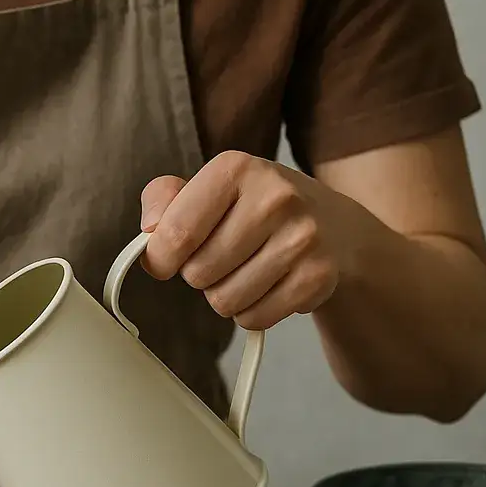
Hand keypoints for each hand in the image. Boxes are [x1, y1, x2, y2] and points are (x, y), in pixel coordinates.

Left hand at [140, 151, 366, 329]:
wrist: (335, 228)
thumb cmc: (252, 210)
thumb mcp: (208, 188)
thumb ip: (163, 199)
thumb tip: (150, 230)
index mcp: (236, 169)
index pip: (175, 233)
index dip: (160, 259)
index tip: (166, 259)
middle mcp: (275, 197)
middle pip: (198, 274)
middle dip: (200, 275)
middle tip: (223, 258)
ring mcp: (302, 237)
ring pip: (225, 302)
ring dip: (226, 296)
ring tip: (247, 270)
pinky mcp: (318, 275)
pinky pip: (255, 318)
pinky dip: (253, 311)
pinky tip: (270, 285)